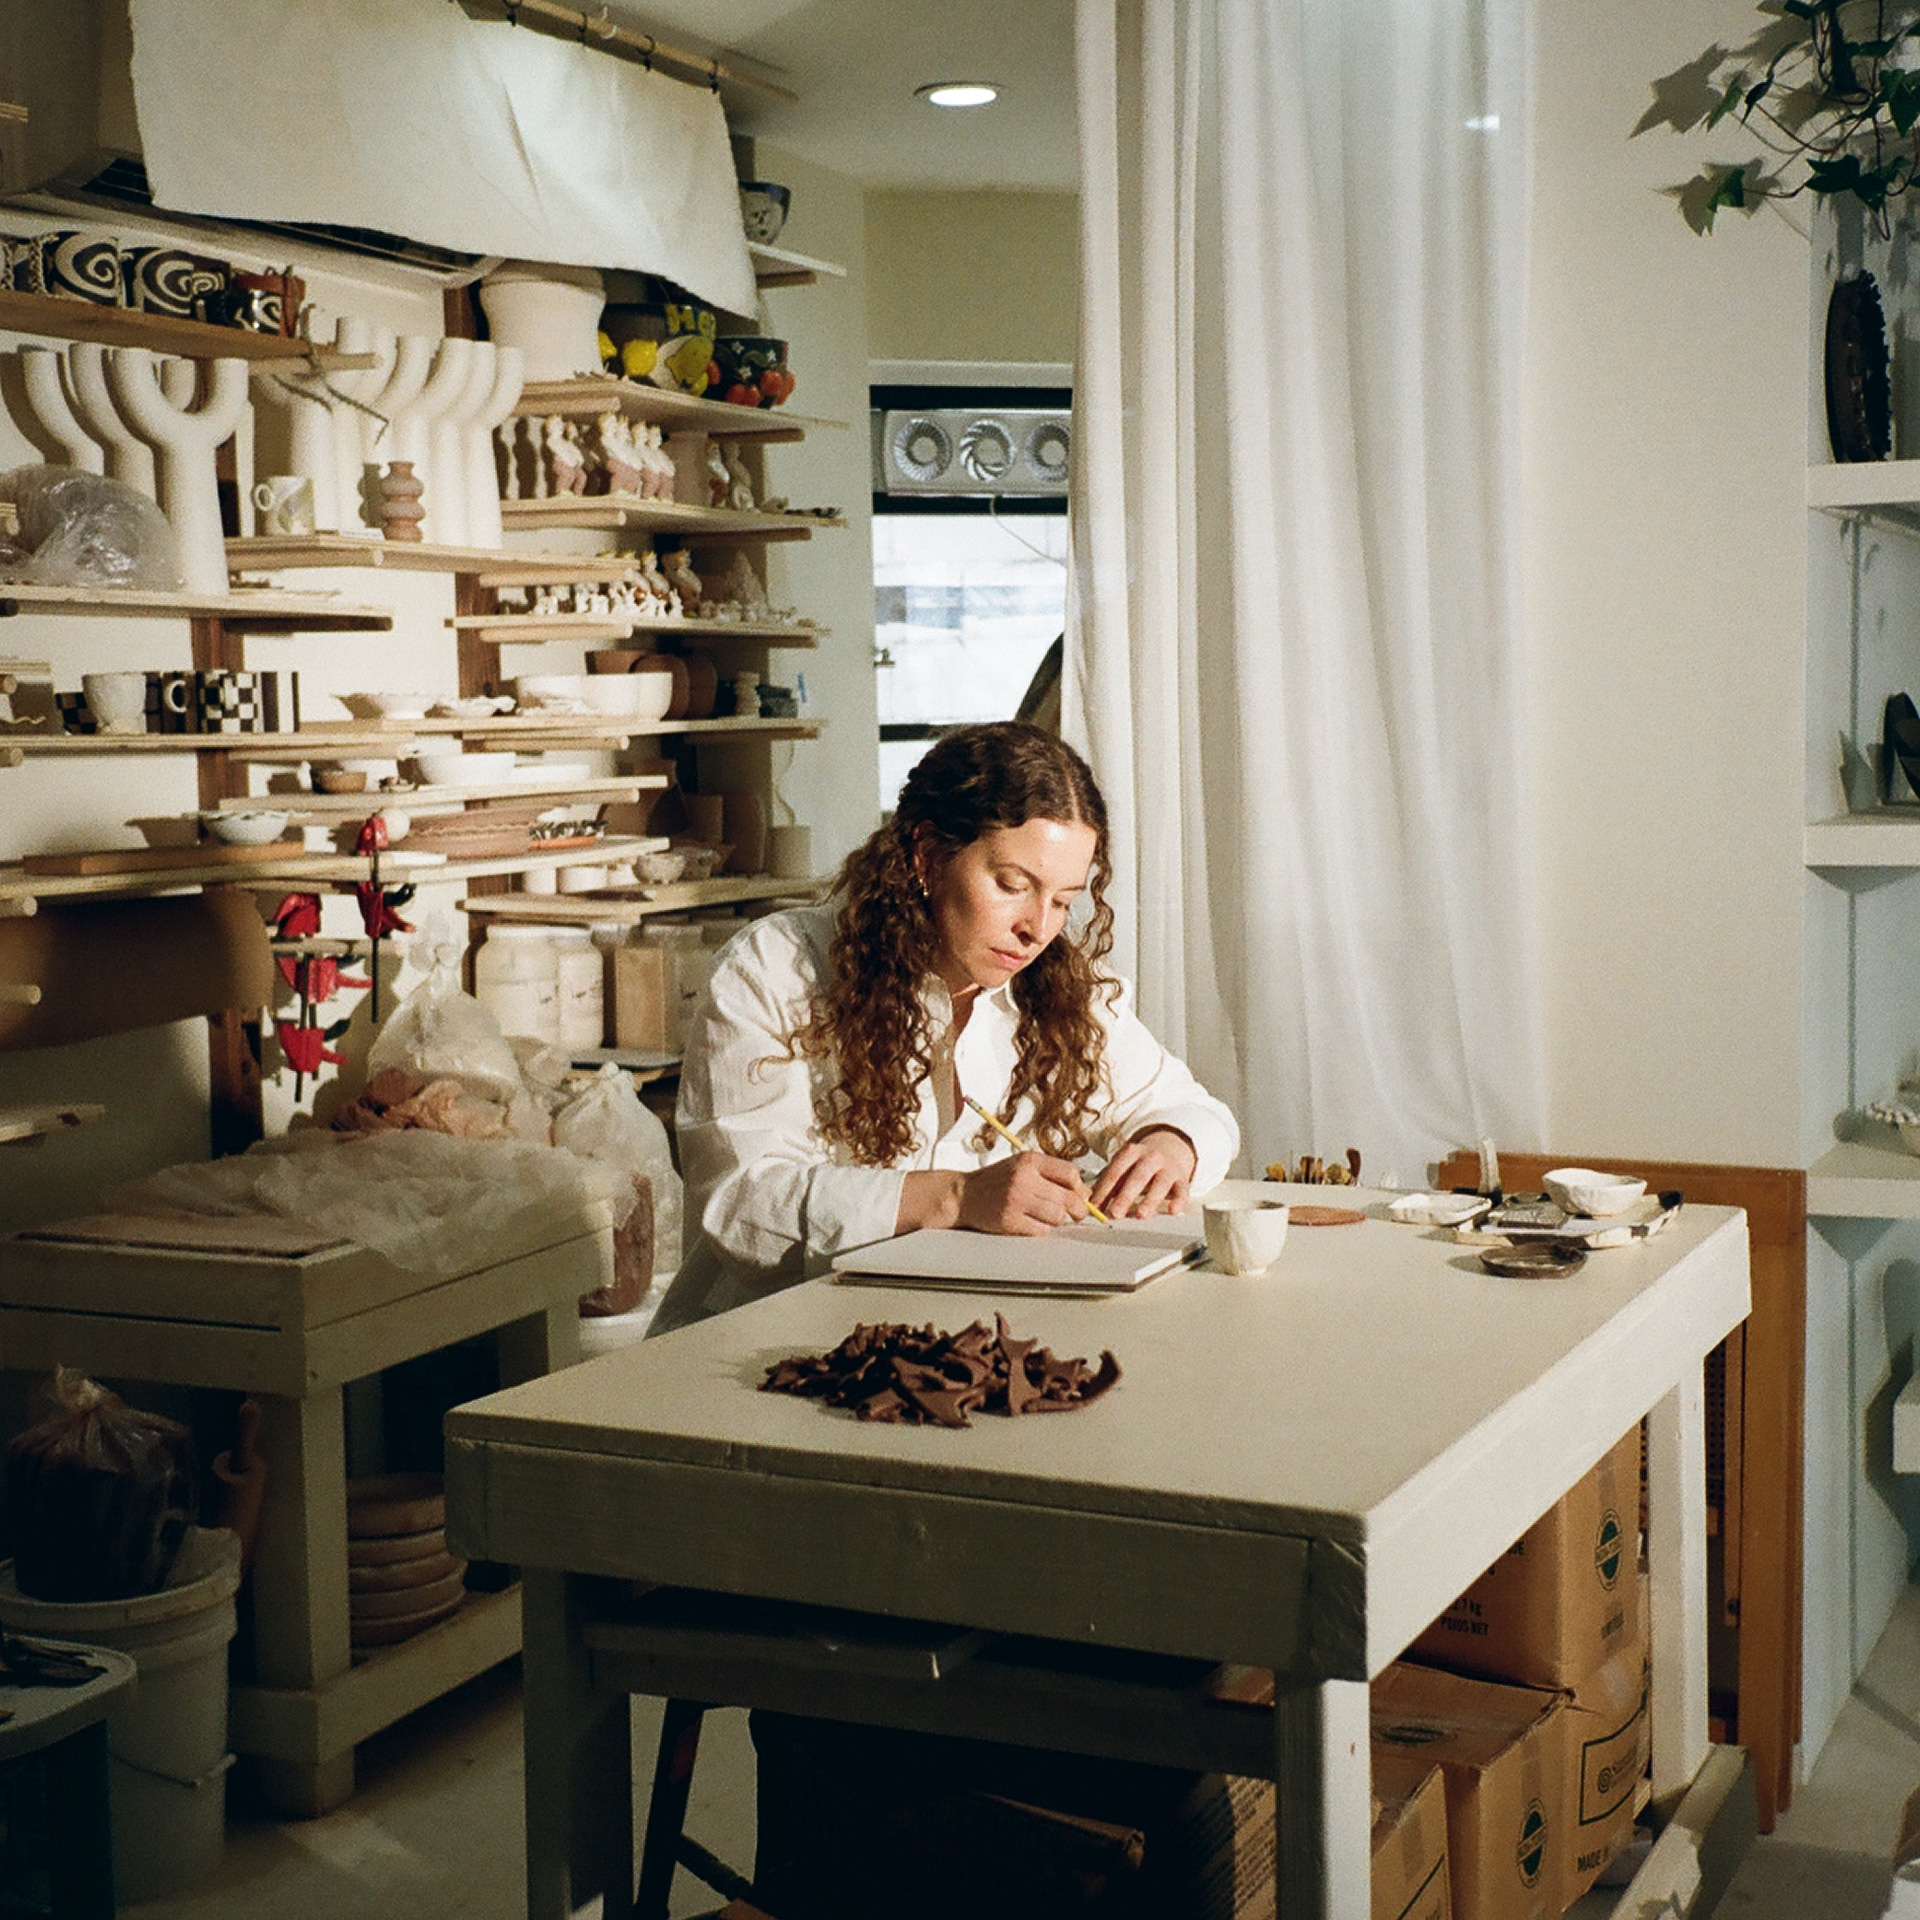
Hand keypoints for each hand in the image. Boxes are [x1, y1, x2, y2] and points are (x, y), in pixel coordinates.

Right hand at [957, 1151, 1090, 1235]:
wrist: (963, 1195)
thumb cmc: (996, 1181)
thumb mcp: (1022, 1166)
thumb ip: (1051, 1174)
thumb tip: (1084, 1192)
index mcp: (1029, 1160)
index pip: (1071, 1173)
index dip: (1080, 1188)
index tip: (1080, 1195)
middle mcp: (1023, 1178)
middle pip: (1068, 1198)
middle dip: (1078, 1209)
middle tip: (1076, 1213)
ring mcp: (1015, 1200)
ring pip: (1058, 1216)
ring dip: (1057, 1220)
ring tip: (1046, 1216)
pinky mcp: (1009, 1221)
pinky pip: (1041, 1230)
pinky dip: (1042, 1229)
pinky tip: (1031, 1222)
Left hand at [1090, 1128, 1196, 1219]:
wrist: (1168, 1149)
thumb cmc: (1138, 1165)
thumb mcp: (1122, 1167)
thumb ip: (1108, 1184)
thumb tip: (1089, 1205)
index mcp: (1130, 1153)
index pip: (1115, 1172)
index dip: (1104, 1190)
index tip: (1095, 1207)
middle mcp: (1150, 1158)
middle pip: (1137, 1177)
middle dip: (1125, 1196)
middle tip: (1115, 1213)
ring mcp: (1167, 1168)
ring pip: (1160, 1184)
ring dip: (1149, 1200)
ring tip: (1140, 1215)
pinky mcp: (1181, 1179)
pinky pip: (1182, 1190)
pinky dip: (1179, 1200)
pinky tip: (1173, 1210)